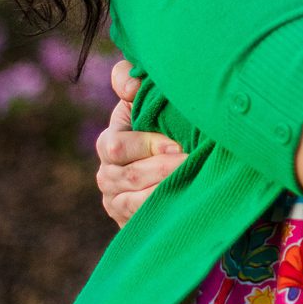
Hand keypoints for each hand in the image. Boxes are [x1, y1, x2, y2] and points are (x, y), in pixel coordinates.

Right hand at [95, 56, 184, 227]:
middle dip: (166, 169)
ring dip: (167, 191)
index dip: (147, 144)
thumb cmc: (165, 125)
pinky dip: (165, 213)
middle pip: (133, 175)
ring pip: (136, 202)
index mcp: (110, 141)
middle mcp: (107, 173)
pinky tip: (187, 204)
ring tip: (195, 183)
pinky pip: (143, 222)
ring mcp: (116, 201)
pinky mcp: (128, 224)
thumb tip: (131, 84)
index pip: (117, 145)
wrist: (179, 166)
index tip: (177, 145)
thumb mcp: (147, 100)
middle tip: (193, 164)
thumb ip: (131, 79)